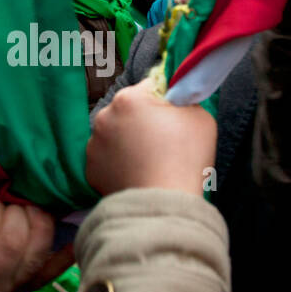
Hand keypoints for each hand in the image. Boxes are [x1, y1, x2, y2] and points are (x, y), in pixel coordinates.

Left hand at [86, 77, 215, 196]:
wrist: (163, 204)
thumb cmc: (185, 159)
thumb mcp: (200, 116)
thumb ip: (184, 98)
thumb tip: (176, 96)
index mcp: (128, 98)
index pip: (151, 87)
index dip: (167, 101)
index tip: (175, 119)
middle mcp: (104, 116)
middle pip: (129, 110)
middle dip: (144, 121)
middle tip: (164, 143)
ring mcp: (94, 144)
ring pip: (116, 133)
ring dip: (129, 141)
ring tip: (150, 161)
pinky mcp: (90, 169)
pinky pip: (107, 158)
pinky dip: (119, 163)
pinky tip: (137, 172)